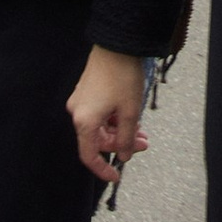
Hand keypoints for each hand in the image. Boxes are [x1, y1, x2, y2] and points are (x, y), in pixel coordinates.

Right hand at [69, 45, 149, 183]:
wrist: (116, 44)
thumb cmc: (123, 77)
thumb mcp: (130, 112)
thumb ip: (126, 139)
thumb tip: (124, 156)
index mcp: (85, 121)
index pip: (89, 155)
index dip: (103, 169)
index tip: (116, 177)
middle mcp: (77, 112)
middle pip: (98, 140)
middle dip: (121, 144)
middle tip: (144, 143)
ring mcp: (80, 101)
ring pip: (100, 127)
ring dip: (120, 131)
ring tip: (142, 131)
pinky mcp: (86, 92)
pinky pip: (99, 115)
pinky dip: (114, 119)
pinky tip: (131, 118)